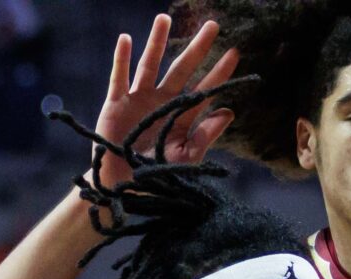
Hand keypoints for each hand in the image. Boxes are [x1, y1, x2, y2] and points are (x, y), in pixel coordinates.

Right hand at [94, 14, 239, 188]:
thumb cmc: (157, 176)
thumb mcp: (185, 158)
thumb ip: (205, 135)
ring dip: (157, 42)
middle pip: (182, 69)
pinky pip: (119, 78)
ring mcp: (138, 100)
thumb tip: (229, 112)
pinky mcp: (116, 105)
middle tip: (213, 25)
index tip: (234, 53)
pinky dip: (121, 59)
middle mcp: (162, 101)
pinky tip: (126, 38)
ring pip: (150, 65)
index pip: (204, 89)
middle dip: (197, 48)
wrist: (122, 187)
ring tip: (165, 18)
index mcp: (180, 115)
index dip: (218, 72)